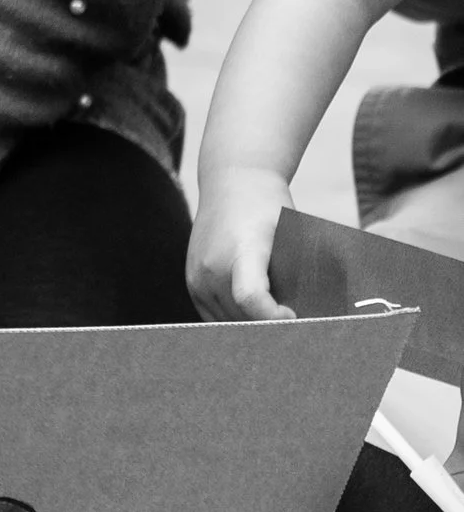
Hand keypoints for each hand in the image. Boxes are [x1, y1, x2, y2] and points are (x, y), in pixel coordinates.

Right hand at [187, 170, 294, 322]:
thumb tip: (318, 309)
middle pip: (241, 319)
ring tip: (276, 322)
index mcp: (241, 251)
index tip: (295, 316)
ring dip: (252, 328)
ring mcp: (198, 277)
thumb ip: (298, 272)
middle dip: (270, 329)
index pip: (250, 298)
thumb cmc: (269, 207)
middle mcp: (213, 267)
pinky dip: (235, 322)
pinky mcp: (192, 283)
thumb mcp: (290, 234)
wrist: (231, 182)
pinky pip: (214, 318)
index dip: (274, 318)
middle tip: (297, 328)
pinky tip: (255, 316)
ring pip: (227, 324)